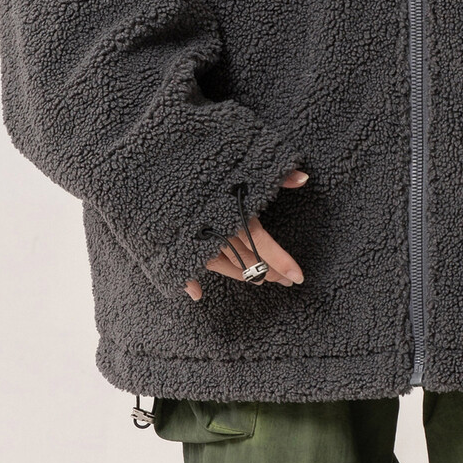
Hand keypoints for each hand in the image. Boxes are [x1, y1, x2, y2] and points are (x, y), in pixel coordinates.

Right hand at [184, 169, 308, 300]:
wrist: (158, 173)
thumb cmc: (206, 170)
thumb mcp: (244, 168)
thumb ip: (277, 174)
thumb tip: (304, 178)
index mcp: (235, 215)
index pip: (262, 244)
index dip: (281, 262)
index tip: (298, 277)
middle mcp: (218, 232)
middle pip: (247, 259)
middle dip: (268, 271)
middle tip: (285, 281)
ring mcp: (196, 241)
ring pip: (223, 265)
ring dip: (242, 275)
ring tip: (259, 280)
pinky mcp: (176, 242)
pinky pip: (186, 268)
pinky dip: (190, 281)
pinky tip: (196, 294)